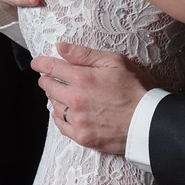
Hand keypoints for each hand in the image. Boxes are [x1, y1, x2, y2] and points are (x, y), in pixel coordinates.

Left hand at [32, 42, 151, 153]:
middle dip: (47, 79)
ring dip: (55, 98)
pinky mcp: (82, 136)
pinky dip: (59, 116)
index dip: (41, 63)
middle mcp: (75, 99)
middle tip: (50, 77)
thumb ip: (84, 54)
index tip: (36, 63)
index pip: (51, 68)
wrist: (148, 122)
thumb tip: (61, 47)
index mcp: (82, 78)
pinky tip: (64, 112)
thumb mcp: (114, 62)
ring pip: (53, 105)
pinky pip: (61, 125)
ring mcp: (77, 120)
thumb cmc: (135, 88)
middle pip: (48, 87)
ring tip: (62, 94)